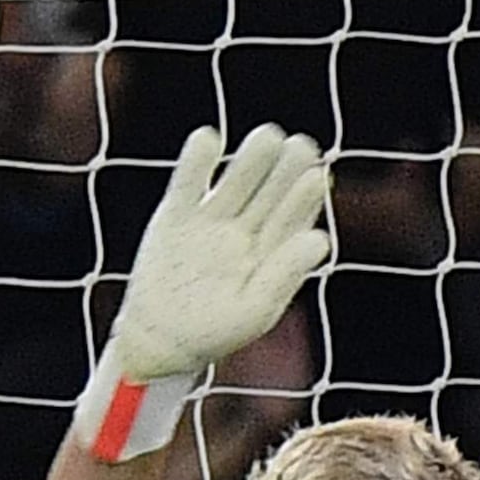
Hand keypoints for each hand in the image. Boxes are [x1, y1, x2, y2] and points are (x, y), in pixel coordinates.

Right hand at [103, 123, 334, 389]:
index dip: (304, 197)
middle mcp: (244, 230)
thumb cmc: (213, 333)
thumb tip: (320, 238)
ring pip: (235, 182)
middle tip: (301, 147)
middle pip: (269, 193)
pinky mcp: (176, 216)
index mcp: (270, 252)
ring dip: (251, 159)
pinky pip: (188, 184)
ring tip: (268, 137)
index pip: (293, 217)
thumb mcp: (255, 311)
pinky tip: (208, 139)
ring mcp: (210, 220)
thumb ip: (285, 275)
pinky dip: (196, 161)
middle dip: (285, 170)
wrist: (159, 342)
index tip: (316, 177)